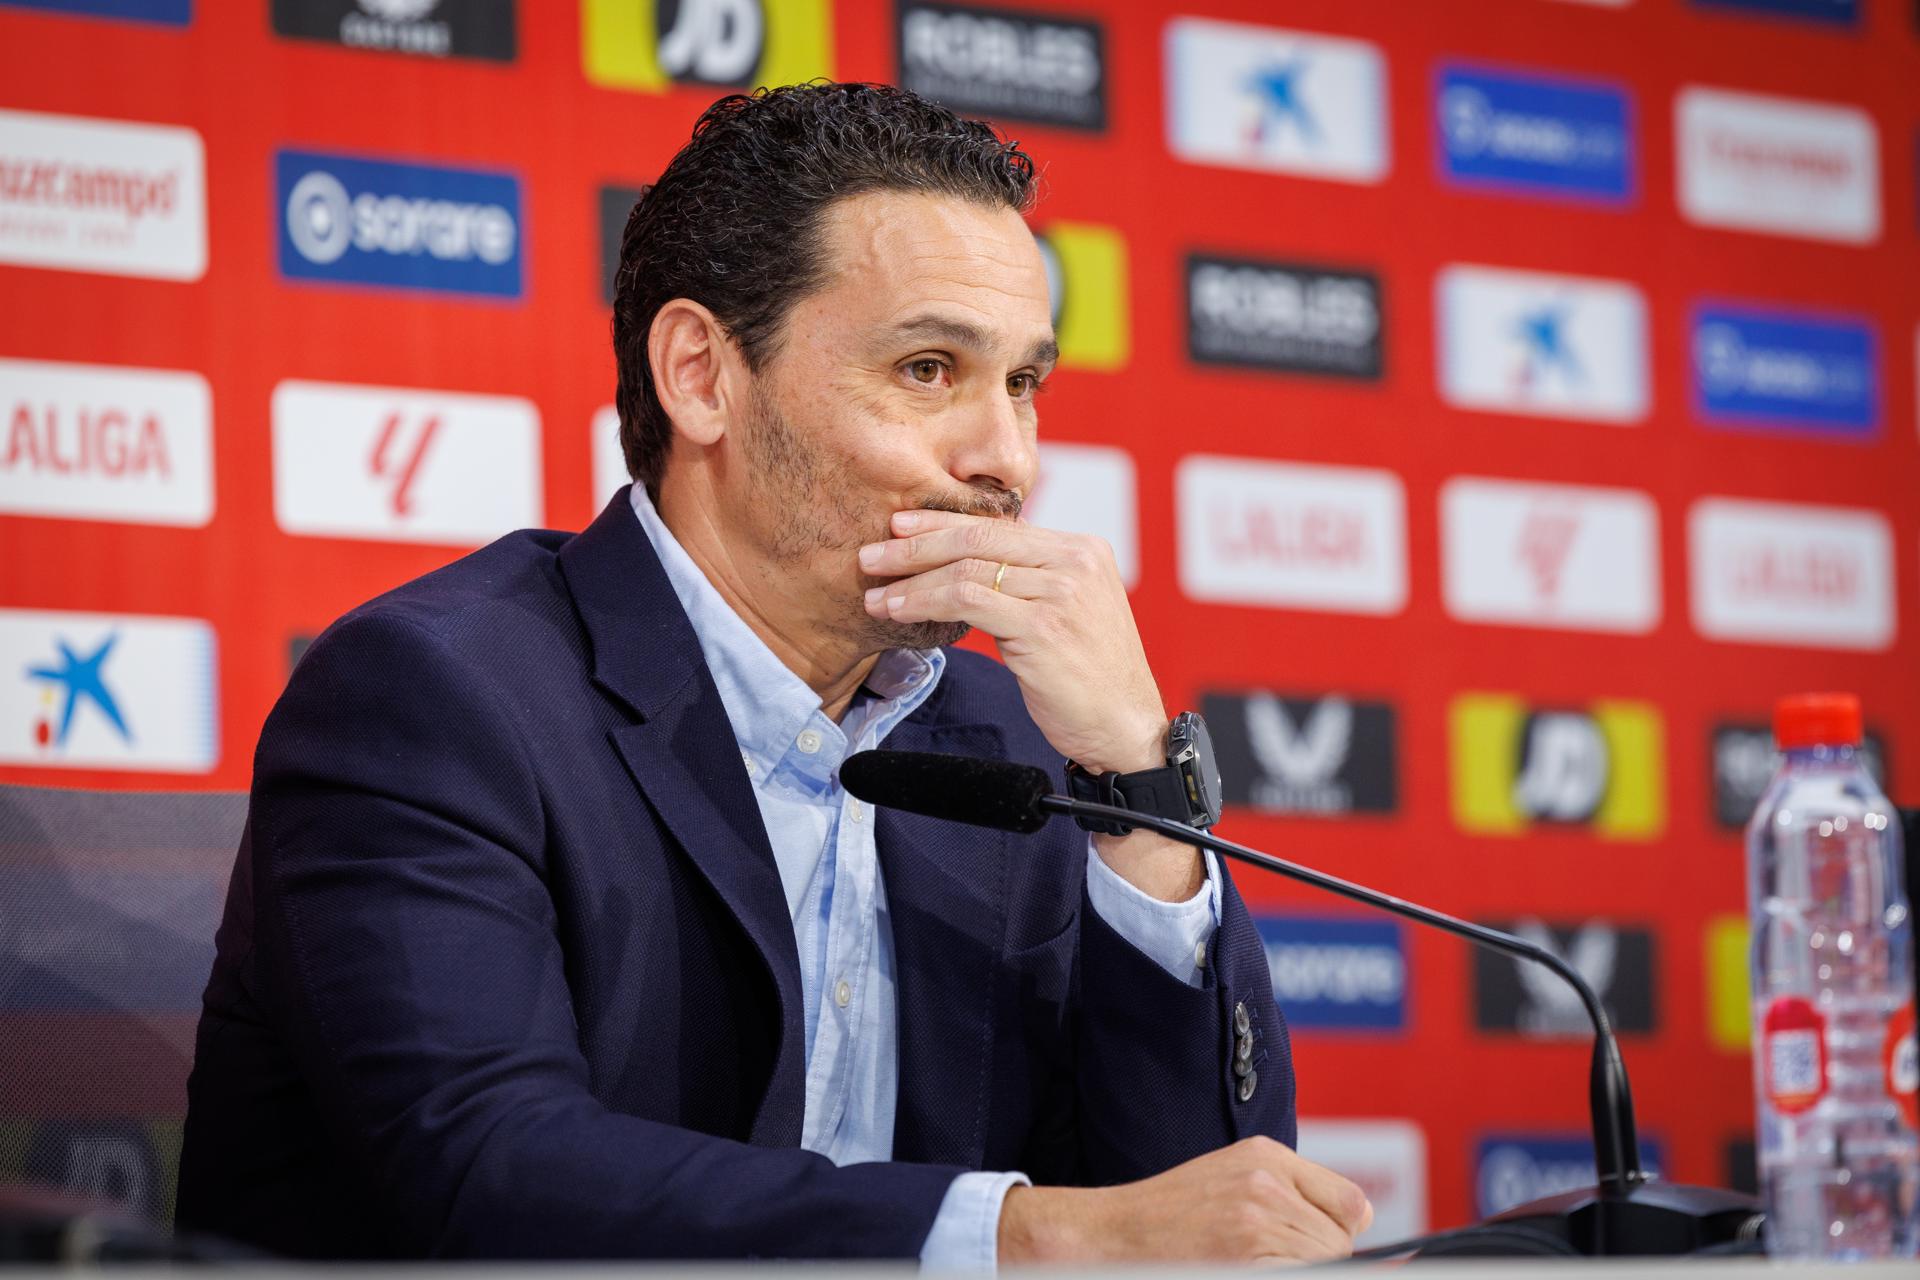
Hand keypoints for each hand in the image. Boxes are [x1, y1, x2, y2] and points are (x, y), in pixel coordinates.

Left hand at [858, 509, 1165, 774]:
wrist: (1126, 727)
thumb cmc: (1091, 678)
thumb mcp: (1067, 612)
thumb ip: (1031, 581)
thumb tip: (969, 563)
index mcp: (1083, 549)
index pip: (999, 526)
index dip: (943, 523)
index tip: (900, 527)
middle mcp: (1076, 561)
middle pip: (978, 538)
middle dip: (916, 545)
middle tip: (872, 554)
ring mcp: (1062, 592)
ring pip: (966, 569)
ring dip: (911, 581)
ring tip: (876, 594)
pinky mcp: (1043, 626)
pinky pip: (967, 601)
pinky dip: (924, 603)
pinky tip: (899, 611)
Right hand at [997, 1136, 1372, 1264]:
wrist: (1110, 1234)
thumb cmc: (1172, 1215)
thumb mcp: (1234, 1178)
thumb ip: (1293, 1192)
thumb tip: (1360, 1225)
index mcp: (1266, 1155)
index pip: (1352, 1206)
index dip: (1338, 1236)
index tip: (1313, 1246)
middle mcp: (1266, 1182)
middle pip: (1339, 1245)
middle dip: (1315, 1261)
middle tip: (1261, 1260)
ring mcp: (1256, 1222)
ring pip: (1325, 1264)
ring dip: (1297, 1271)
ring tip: (1245, 1263)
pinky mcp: (1245, 1258)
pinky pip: (1299, 1273)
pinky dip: (1281, 1274)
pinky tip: (1241, 1268)